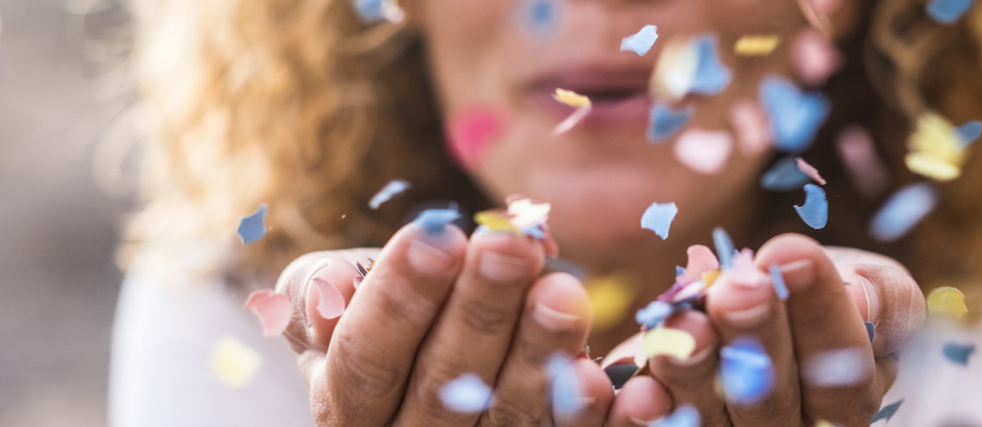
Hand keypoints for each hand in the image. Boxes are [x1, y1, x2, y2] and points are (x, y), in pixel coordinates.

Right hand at [274, 222, 613, 425]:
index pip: (364, 361)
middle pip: (443, 389)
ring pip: (512, 419)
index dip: (397, 302)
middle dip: (479, 313)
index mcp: (349, 409)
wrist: (447, 353)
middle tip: (512, 245)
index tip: (437, 235)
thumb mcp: (339, 303)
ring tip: (564, 293)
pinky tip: (634, 388)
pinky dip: (608, 423)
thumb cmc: (390, 318)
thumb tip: (333, 285)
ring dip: (541, 356)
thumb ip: (325, 293)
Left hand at [605, 234, 925, 425]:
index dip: (821, 312)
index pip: (844, 369)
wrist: (760, 306)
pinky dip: (644, 415)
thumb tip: (864, 296)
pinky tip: (635, 386)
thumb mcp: (870, 284)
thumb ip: (881, 297)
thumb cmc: (826, 292)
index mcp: (848, 399)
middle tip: (737, 287)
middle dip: (755, 337)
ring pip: (710, 418)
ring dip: (693, 370)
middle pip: (774, 398)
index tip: (793, 251)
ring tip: (681, 323)